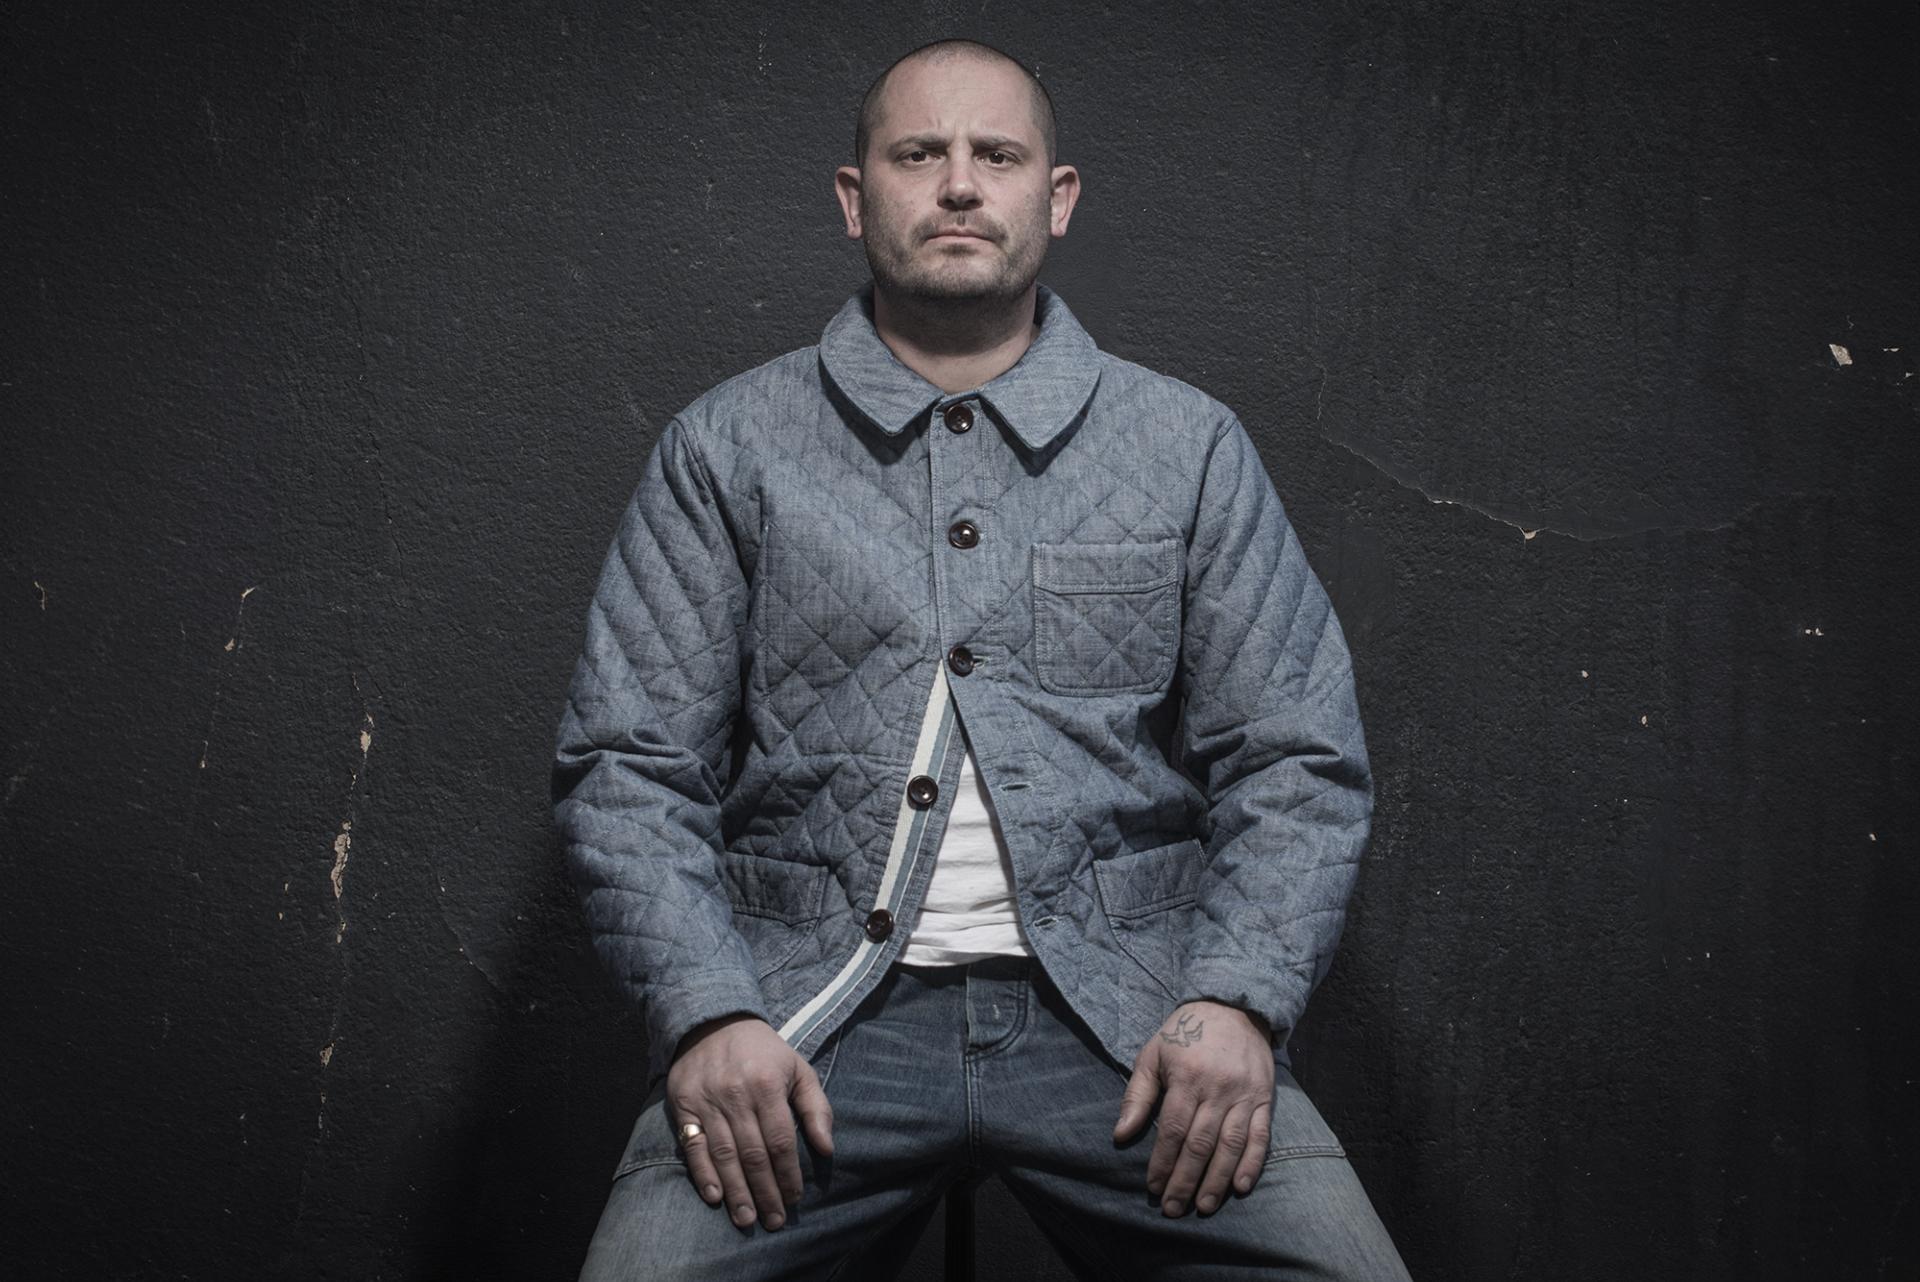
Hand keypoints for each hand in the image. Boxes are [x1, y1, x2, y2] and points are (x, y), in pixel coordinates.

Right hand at [666, 1013, 833, 1231]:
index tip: (795, 1199)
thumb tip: (827, 1148)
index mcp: (767, 1085)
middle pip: (753, 1154)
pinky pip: (693, 1146)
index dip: (788, 1175)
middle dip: (765, 1192)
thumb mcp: (798, 1069)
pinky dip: (702, 1174)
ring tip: (747, 1220)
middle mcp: (736, 1095)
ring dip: (736, 1192)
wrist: (714, 1022)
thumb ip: (816, 1108)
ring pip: (724, 1156)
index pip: (780, 1141)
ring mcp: (707, 1102)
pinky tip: (714, 1197)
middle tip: (774, 1221)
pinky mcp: (684, 1105)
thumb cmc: (764, 1053)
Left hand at [1112, 1001, 1274, 1216]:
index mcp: (1186, 1077)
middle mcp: (1217, 1088)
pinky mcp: (1264, 1098)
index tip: (1153, 1188)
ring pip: (1230, 1146)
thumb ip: (1137, 1095)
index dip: (1162, 1162)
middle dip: (1185, 1180)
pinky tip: (1240, 1187)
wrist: (1233, 1006)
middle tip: (1173, 1209)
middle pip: (1200, 1144)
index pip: (1172, 1129)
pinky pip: (1260, 1137)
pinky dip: (1252, 1163)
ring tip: (1204, 1207)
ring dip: (1216, 1180)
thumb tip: (1121, 1135)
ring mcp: (1243, 1094)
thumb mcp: (1153, 1054)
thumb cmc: (1185, 1033)